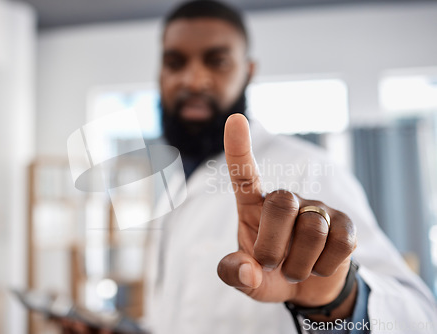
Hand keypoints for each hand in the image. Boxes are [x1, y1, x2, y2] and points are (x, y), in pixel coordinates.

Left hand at [217, 114, 357, 319]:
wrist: (307, 289)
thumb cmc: (269, 274)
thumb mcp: (246, 280)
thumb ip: (235, 274)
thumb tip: (248, 271)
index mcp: (253, 207)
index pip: (245, 174)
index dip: (239, 148)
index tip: (234, 119)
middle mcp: (286, 199)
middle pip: (282, 204)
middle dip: (273, 246)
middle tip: (271, 264)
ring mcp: (316, 209)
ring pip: (312, 229)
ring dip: (299, 264)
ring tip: (295, 269)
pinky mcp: (344, 223)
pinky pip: (339, 243)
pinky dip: (324, 267)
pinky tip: (318, 266)